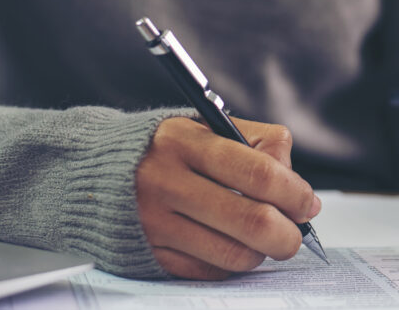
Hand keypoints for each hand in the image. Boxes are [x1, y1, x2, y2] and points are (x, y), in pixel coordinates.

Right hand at [136, 117, 320, 279]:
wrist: (91, 172)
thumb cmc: (164, 148)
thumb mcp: (206, 126)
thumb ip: (258, 144)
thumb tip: (298, 187)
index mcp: (185, 141)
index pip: (258, 172)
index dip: (294, 193)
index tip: (307, 203)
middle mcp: (165, 182)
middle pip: (251, 221)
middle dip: (288, 233)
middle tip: (295, 232)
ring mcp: (154, 223)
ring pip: (234, 253)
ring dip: (262, 251)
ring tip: (263, 238)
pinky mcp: (149, 254)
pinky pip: (209, 271)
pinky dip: (232, 264)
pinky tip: (231, 245)